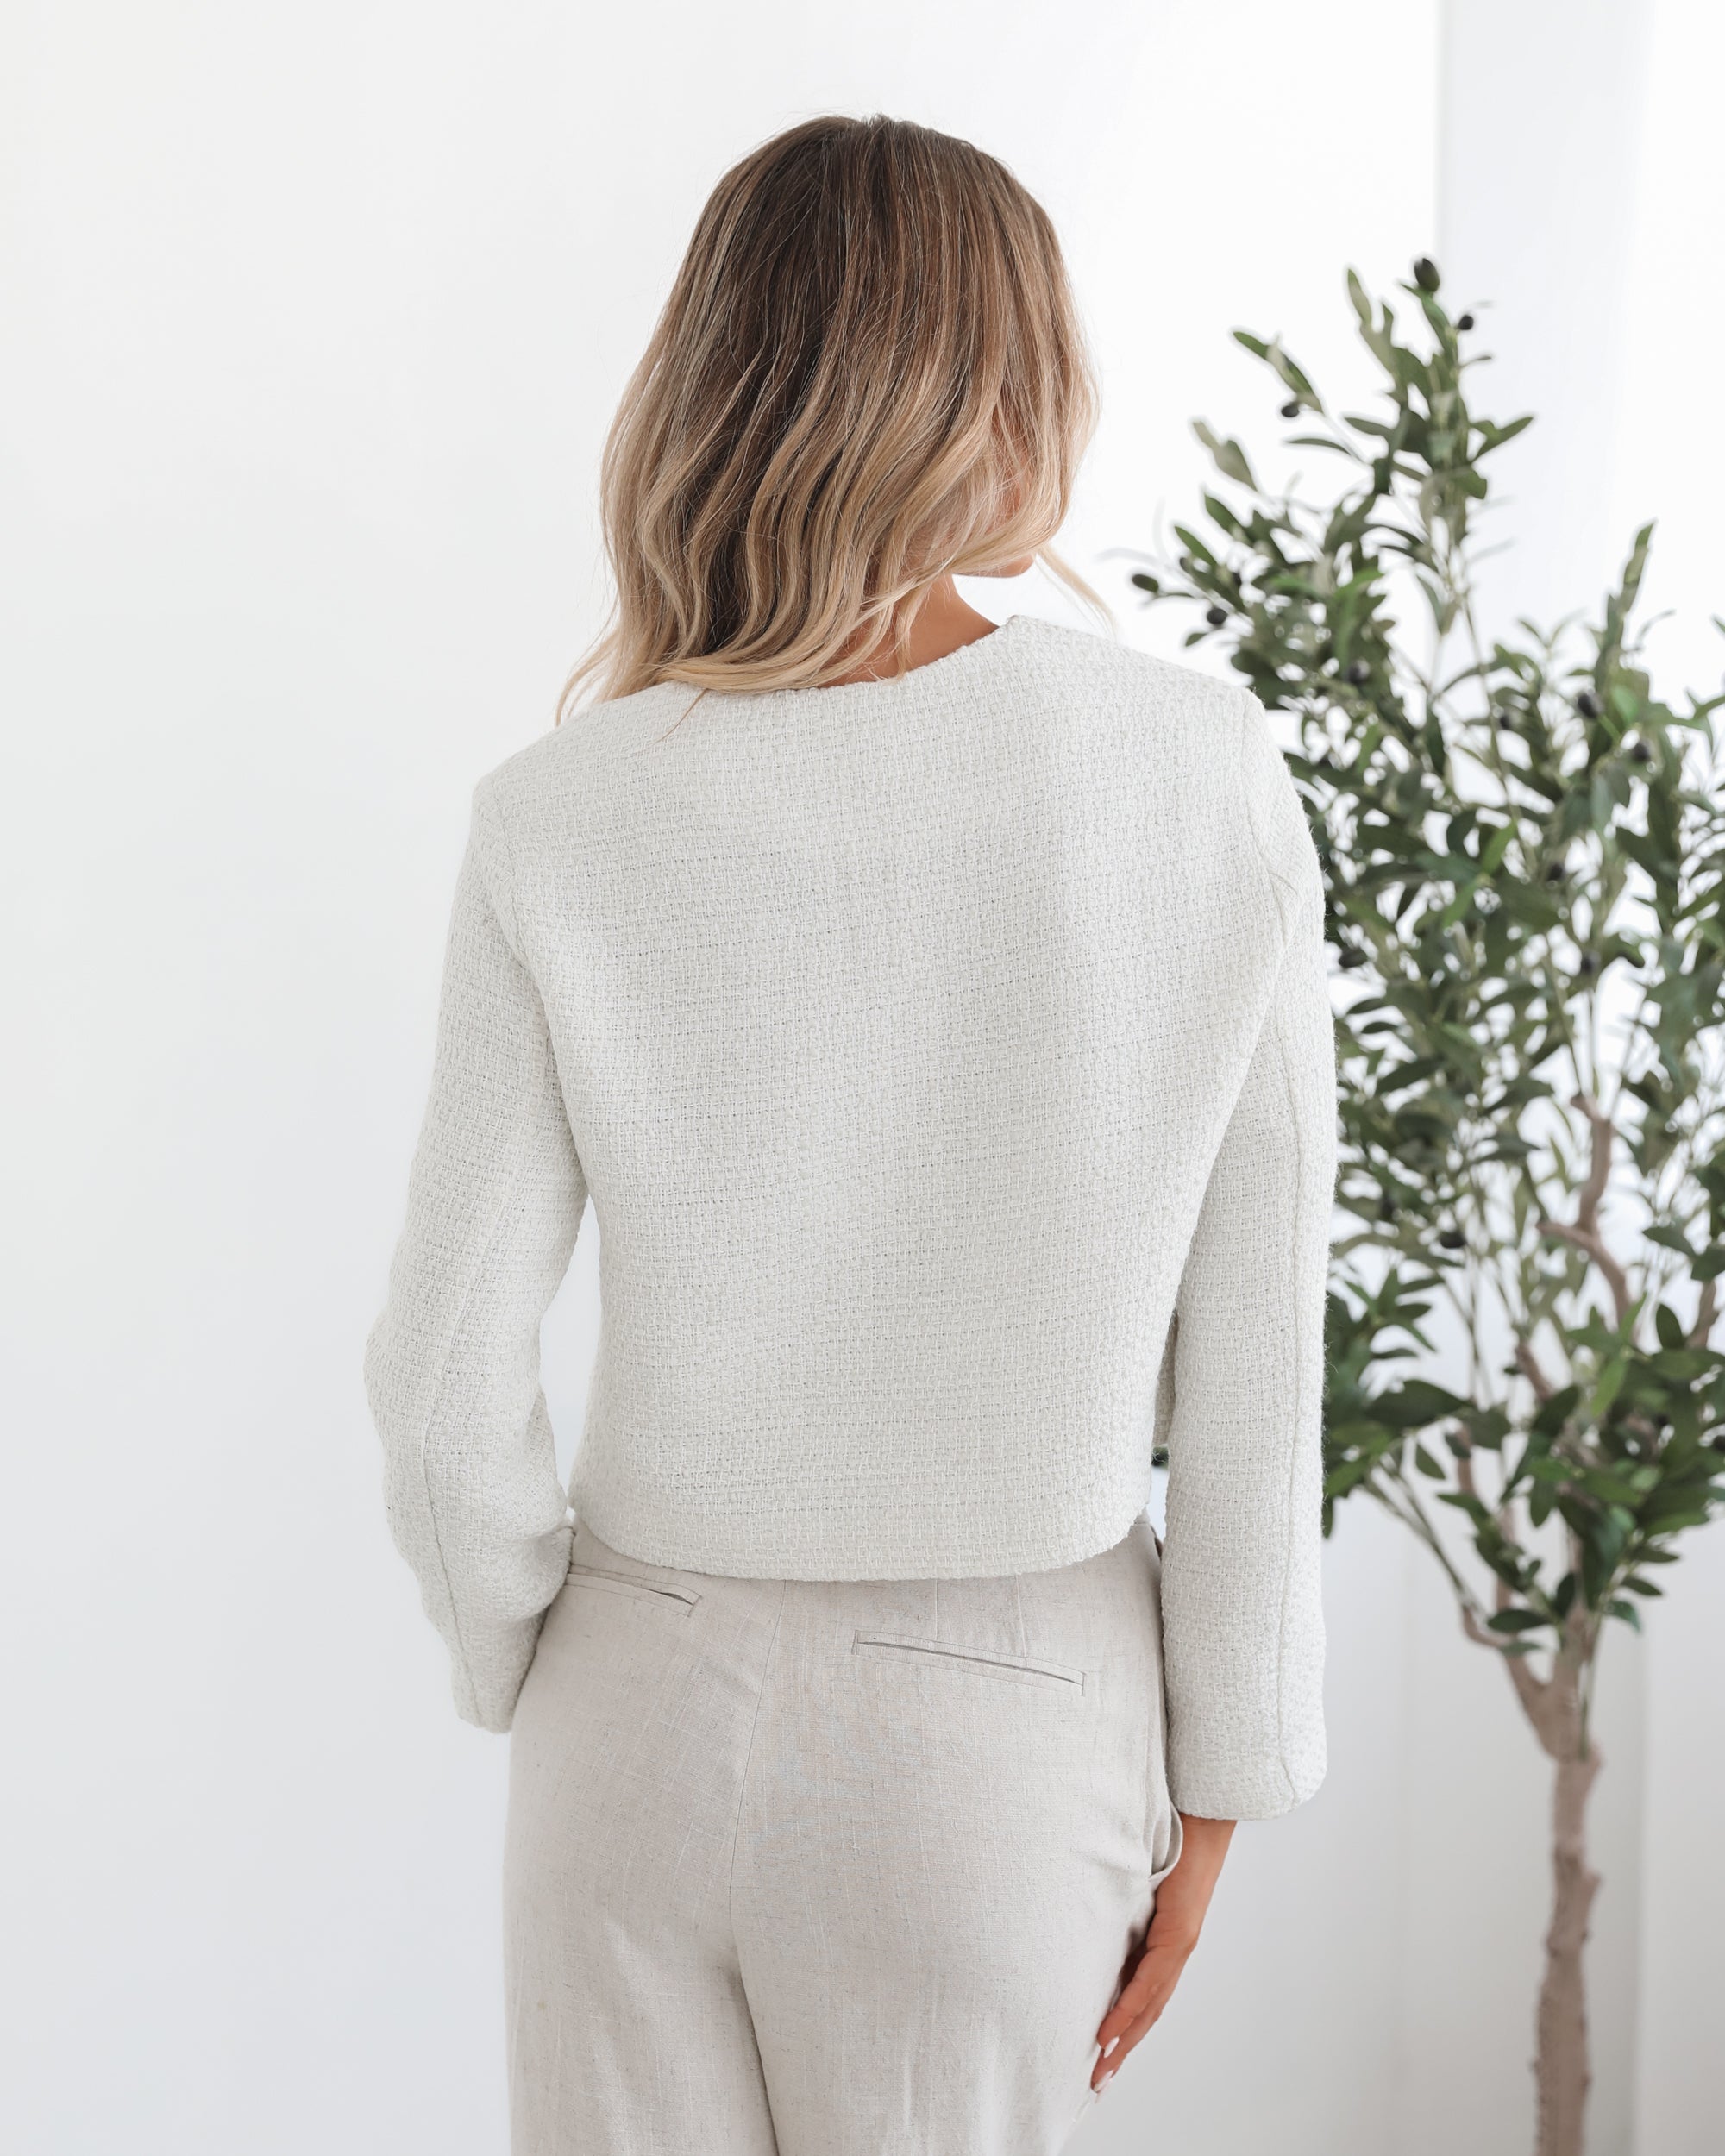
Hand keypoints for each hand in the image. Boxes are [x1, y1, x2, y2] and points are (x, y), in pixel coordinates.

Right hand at [1090, 1812, 1235, 2091]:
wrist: (1203, 1811)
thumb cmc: (1171, 1835)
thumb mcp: (1135, 1876)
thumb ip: (1120, 1899)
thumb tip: (1087, 1911)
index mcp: (1164, 1939)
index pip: (1144, 1994)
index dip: (1124, 2027)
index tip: (1099, 2054)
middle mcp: (1175, 1948)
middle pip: (1148, 2011)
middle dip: (1121, 2048)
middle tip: (1095, 2081)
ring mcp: (1180, 1942)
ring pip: (1151, 2004)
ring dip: (1124, 2039)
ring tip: (1100, 2067)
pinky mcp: (1181, 1932)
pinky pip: (1151, 1979)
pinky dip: (1130, 2008)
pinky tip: (1110, 2030)